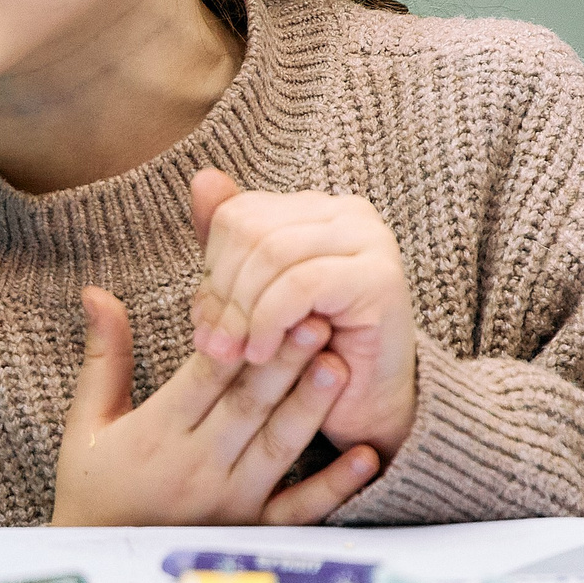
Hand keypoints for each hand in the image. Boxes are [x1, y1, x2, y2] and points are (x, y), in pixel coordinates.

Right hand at [51, 287, 379, 525]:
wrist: (97, 563)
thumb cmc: (92, 487)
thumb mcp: (88, 419)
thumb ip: (105, 356)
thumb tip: (96, 291)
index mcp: (156, 433)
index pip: (203, 378)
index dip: (237, 341)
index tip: (267, 302)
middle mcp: (196, 466)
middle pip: (247, 406)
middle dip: (284, 362)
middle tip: (318, 320)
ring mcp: (229, 502)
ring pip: (276, 448)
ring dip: (310, 408)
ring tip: (340, 367)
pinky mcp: (251, 530)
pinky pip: (298, 509)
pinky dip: (334, 486)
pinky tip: (366, 456)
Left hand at [188, 170, 417, 456]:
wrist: (361, 405)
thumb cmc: (303, 351)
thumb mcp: (252, 295)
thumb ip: (227, 242)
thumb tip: (202, 177)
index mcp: (315, 209)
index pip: (237, 216)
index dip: (210, 269)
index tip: (202, 318)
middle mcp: (348, 212)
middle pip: (252, 232)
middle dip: (222, 292)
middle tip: (211, 342)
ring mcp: (371, 240)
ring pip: (272, 255)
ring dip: (241, 311)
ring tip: (231, 353)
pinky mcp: (381, 277)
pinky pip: (301, 285)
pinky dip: (269, 321)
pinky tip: (259, 353)